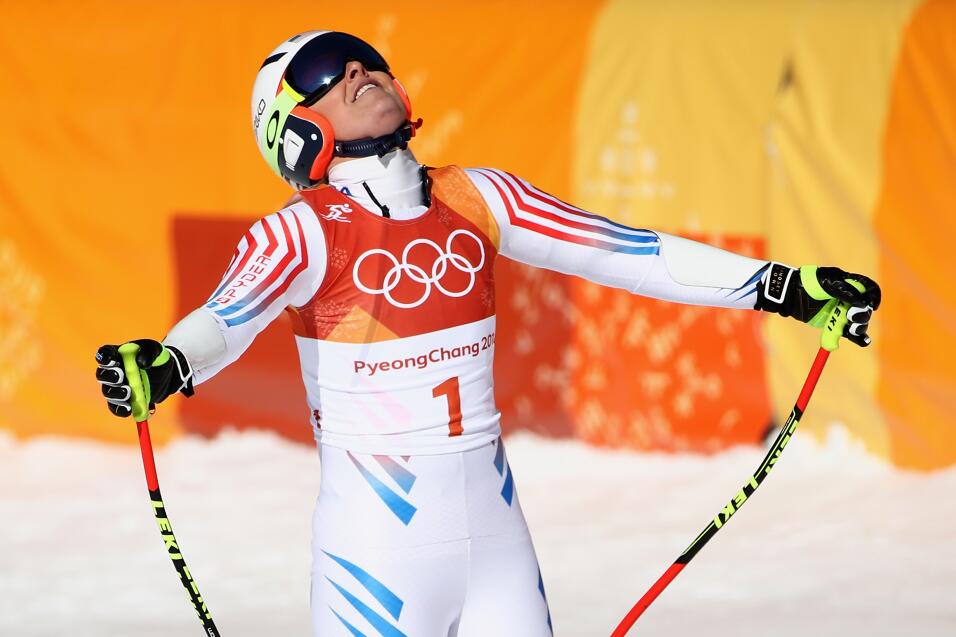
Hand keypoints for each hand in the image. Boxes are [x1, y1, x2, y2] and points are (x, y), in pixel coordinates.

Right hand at [95, 339, 193, 417]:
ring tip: (128, 392)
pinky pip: (117, 407)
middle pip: (103, 375)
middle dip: (109, 376)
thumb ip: (149, 353)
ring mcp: (117, 387)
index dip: (104, 357)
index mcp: (117, 355)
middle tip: (120, 376)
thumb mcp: (156, 350)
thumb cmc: (156, 358)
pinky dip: (121, 409)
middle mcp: (113, 371)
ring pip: (109, 392)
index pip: (105, 354)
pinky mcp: (123, 401)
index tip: (111, 360)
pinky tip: (128, 409)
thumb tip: (141, 363)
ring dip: (116, 393)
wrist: (167, 375)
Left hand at [755, 263, 880, 346]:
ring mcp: (841, 312)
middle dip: (861, 314)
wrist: (789, 295)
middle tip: (850, 316)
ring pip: (858, 322)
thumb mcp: (826, 283)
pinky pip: (849, 333)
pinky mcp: (833, 324)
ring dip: (859, 327)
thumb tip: (861, 302)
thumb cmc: (807, 284)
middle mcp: (848, 298)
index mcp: (849, 283)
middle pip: (865, 308)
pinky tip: (863, 341)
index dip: (874, 297)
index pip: (869, 289)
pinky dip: (858, 338)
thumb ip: (844, 291)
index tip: (872, 305)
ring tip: (851, 328)